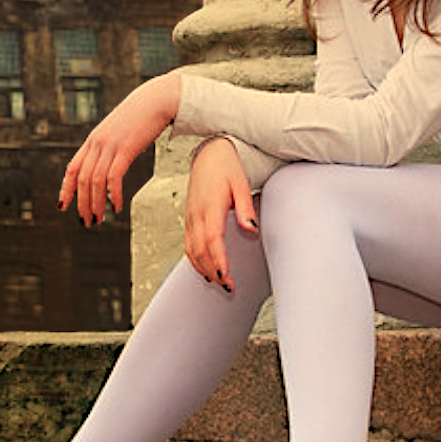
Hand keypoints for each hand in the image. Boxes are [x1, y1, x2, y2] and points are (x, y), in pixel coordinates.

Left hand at [60, 73, 181, 223]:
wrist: (158, 99)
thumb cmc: (142, 116)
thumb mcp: (120, 130)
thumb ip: (112, 145)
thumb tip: (111, 160)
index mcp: (94, 139)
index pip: (72, 167)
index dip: (65, 188)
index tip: (62, 206)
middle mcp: (97, 142)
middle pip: (81, 178)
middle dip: (82, 203)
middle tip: (86, 221)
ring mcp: (110, 145)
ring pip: (95, 180)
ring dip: (95, 203)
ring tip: (99, 219)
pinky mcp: (126, 148)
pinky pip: (113, 177)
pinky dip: (112, 195)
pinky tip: (116, 207)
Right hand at [183, 138, 256, 290]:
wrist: (209, 155)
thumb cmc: (227, 168)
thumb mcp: (241, 184)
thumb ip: (245, 208)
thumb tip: (251, 229)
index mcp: (210, 205)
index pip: (212, 238)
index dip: (218, 258)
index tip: (225, 274)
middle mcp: (197, 214)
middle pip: (200, 249)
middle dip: (212, 270)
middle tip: (228, 286)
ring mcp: (190, 218)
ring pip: (192, 250)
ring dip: (203, 269)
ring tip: (219, 283)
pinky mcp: (189, 219)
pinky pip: (188, 245)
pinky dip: (195, 261)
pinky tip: (206, 270)